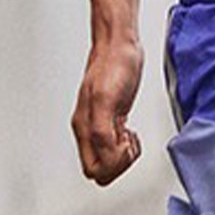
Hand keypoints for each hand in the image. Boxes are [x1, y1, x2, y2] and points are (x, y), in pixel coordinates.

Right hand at [71, 33, 143, 183]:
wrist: (119, 45)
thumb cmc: (114, 65)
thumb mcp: (107, 98)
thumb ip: (103, 130)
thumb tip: (106, 152)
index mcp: (84, 127)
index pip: (93, 168)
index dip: (112, 166)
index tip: (124, 147)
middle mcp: (88, 128)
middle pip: (99, 169)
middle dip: (119, 164)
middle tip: (129, 145)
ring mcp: (99, 123)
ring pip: (107, 159)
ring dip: (123, 155)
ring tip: (130, 138)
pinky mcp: (110, 117)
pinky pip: (114, 145)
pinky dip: (126, 145)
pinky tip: (130, 132)